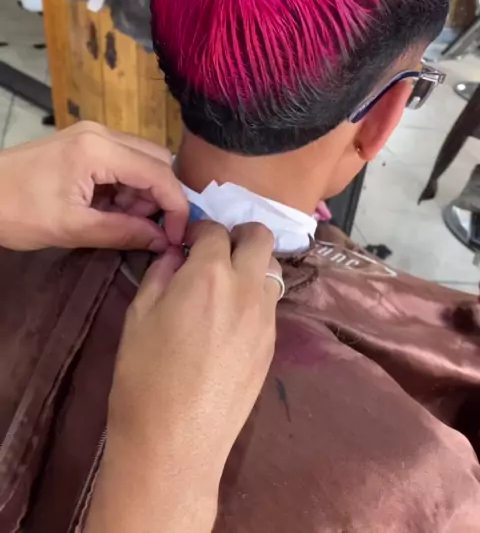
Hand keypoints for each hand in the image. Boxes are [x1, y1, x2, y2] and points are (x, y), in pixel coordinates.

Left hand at [0, 121, 187, 251]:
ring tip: (121, 221)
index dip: (176, 207)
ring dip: (143, 193)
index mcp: (99, 150)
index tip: (176, 237)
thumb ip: (123, 232)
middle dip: (160, 198)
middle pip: (157, 160)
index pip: (159, 173)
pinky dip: (126, 186)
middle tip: (146, 229)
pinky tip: (109, 208)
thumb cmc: (17, 211)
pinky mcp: (85, 142)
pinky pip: (123, 160)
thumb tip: (164, 242)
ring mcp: (93, 134)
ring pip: (142, 160)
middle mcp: (102, 133)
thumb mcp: (72, 228)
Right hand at [88, 221, 281, 532]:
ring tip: (226, 286)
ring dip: (252, 265)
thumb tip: (175, 256)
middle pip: (260, 237)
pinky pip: (270, 305)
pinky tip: (231, 321)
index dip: (199, 230)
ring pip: (272, 270)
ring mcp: (265, 317)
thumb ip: (160, 275)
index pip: (214, 229)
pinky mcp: (273, 345)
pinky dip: (255, 298)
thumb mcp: (138, 316)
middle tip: (216, 253)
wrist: (175, 442)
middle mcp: (246, 287)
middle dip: (239, 235)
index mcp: (209, 273)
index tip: (187, 242)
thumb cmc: (144, 376)